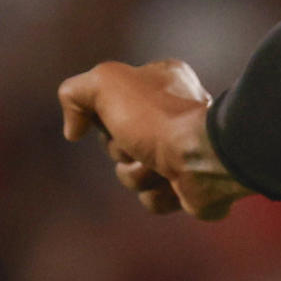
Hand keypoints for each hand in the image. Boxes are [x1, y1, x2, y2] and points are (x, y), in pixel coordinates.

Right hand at [57, 60, 252, 219]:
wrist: (206, 156)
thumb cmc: (158, 118)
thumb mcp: (106, 83)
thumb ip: (75, 92)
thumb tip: (74, 131)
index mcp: (163, 82)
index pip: (109, 103)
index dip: (104, 116)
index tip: (115, 116)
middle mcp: (175, 114)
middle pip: (117, 143)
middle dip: (121, 150)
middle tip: (140, 144)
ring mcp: (185, 150)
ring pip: (132, 173)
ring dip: (139, 175)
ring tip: (162, 165)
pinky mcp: (192, 184)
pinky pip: (154, 198)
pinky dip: (159, 195)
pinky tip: (175, 183)